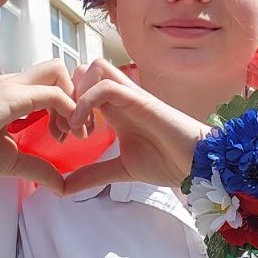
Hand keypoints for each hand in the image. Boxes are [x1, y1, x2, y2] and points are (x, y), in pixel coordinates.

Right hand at [0, 60, 77, 190]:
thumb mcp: (14, 161)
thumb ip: (39, 169)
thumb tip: (62, 186)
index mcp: (10, 93)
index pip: (48, 81)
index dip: (65, 103)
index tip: (67, 135)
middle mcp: (11, 82)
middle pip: (56, 69)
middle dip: (74, 93)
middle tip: (76, 128)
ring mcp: (10, 85)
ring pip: (58, 73)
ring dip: (73, 100)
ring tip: (72, 132)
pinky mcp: (12, 96)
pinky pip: (54, 93)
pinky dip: (69, 109)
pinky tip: (68, 131)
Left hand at [61, 59, 207, 195]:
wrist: (197, 164)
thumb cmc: (166, 161)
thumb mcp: (119, 170)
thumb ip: (92, 174)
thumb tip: (64, 188)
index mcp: (115, 109)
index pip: (81, 86)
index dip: (64, 106)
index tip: (61, 136)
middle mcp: (121, 97)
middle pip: (85, 70)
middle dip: (67, 95)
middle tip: (65, 129)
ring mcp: (131, 96)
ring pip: (95, 69)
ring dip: (77, 95)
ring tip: (76, 128)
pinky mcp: (141, 100)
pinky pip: (107, 86)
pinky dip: (87, 102)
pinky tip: (84, 128)